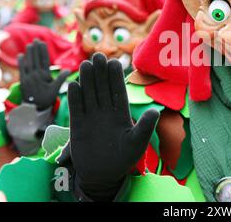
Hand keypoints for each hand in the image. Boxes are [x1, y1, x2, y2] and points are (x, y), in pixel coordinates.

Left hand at [18, 40, 69, 110]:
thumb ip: (61, 78)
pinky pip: (21, 69)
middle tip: (35, 39)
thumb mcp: (56, 89)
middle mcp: (35, 75)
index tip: (42, 42)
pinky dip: (21, 62)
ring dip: (29, 53)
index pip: (43, 60)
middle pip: (35, 59)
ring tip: (29, 45)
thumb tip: (69, 70)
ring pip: (28, 62)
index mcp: (44, 76)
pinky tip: (21, 56)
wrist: (34, 108)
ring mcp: (28, 77)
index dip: (43, 50)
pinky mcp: (23, 81)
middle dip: (35, 49)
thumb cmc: (47, 99)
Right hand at [68, 53, 159, 201]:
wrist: (103, 174)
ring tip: (86, 64)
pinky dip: (75, 98)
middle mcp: (106, 112)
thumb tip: (156, 111)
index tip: (115, 62)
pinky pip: (77, 109)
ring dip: (87, 80)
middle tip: (99, 56)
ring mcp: (91, 118)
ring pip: (89, 95)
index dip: (116, 77)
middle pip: (103, 88)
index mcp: (121, 113)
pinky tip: (73, 85)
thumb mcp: (137, 142)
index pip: (118, 91)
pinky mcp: (78, 126)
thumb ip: (145, 126)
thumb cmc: (124, 158)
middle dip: (101, 73)